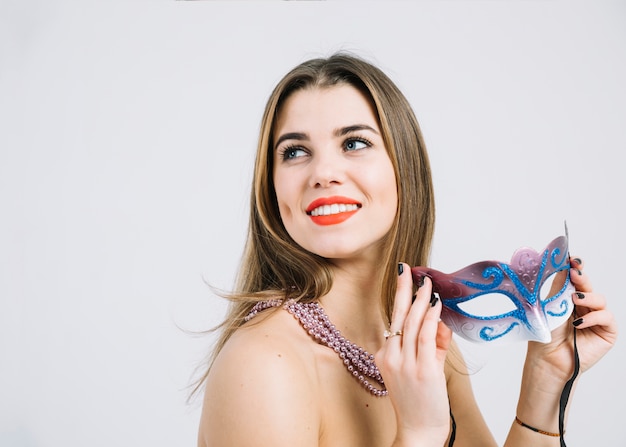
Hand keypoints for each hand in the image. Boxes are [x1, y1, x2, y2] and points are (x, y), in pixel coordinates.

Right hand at [376, 263, 452, 445]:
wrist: (418, 432)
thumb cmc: (418, 402)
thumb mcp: (420, 368)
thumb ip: (431, 344)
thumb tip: (439, 322)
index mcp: (384, 355)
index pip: (394, 320)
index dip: (400, 297)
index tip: (404, 277)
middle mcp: (390, 356)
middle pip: (398, 315)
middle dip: (403, 289)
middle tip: (408, 269)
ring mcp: (405, 363)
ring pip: (412, 323)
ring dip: (421, 300)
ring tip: (427, 283)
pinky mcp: (422, 370)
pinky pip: (425, 337)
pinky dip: (430, 318)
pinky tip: (435, 304)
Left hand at [527, 256, 617, 381]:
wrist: (548, 359)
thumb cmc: (546, 336)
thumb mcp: (550, 306)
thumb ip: (559, 288)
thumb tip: (563, 266)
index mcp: (568, 300)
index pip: (575, 281)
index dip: (575, 269)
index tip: (572, 259)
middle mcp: (584, 307)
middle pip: (588, 286)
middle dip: (582, 277)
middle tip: (575, 272)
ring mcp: (596, 319)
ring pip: (599, 299)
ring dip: (588, 297)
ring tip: (575, 300)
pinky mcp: (606, 332)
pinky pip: (606, 317)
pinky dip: (594, 317)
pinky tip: (580, 322)